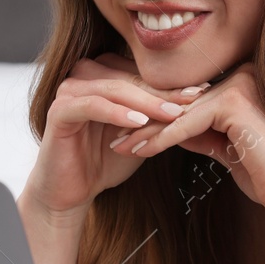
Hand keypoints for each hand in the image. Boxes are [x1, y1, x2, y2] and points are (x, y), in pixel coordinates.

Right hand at [22, 52, 210, 219]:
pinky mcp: (59, 110)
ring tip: (173, 113)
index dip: (173, 83)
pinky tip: (139, 122)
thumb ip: (160, 114)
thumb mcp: (142, 133)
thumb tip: (200, 100)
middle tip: (195, 99)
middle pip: (131, 78)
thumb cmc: (106, 160)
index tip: (205, 90)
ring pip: (115, 88)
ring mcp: (70, 90)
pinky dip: (117, 113)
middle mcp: (85, 74)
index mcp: (104, 72)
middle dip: (165, 91)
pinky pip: (92, 106)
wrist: (72, 190)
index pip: (142, 73)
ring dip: (146, 102)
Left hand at [106, 61, 264, 222]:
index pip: (190, 101)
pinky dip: (160, 139)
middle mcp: (243, 75)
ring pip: (180, 112)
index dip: (158, 119)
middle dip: (145, 122)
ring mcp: (240, 85)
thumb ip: (202, 134)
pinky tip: (138, 151)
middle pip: (182, 103)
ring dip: (145, 130)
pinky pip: (187, 124)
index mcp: (244, 82)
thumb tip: (171, 130)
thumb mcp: (227, 149)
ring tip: (118, 144)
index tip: (129, 132)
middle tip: (114, 135)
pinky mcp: (234, 103)